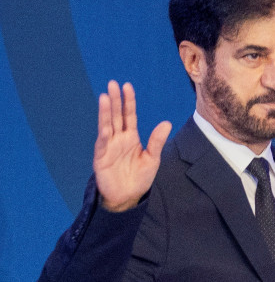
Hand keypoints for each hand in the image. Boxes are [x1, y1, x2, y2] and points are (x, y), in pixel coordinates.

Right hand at [94, 81, 170, 211]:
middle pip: (116, 116)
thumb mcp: (152, 159)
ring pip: (107, 125)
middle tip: (113, 84)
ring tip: (105, 97)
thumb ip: (157, 141)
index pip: (129, 115)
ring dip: (106, 112)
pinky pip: (103, 144)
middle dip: (115, 100)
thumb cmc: (139, 178)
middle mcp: (118, 139)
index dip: (128, 101)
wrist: (127, 197)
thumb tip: (166, 122)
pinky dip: (104, 135)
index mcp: (131, 137)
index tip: (127, 86)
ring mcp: (109, 147)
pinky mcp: (101, 158)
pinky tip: (105, 126)